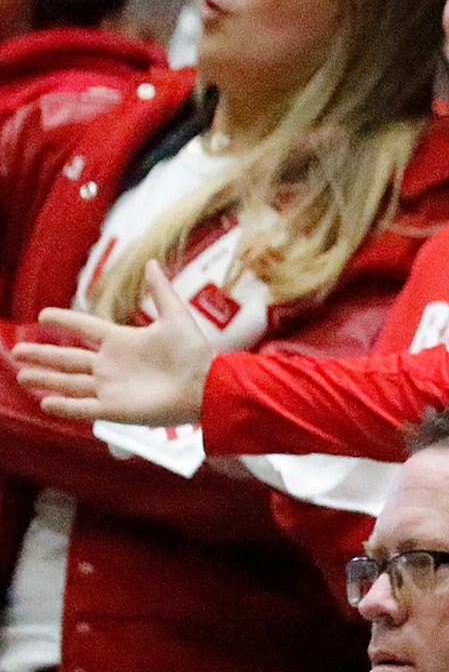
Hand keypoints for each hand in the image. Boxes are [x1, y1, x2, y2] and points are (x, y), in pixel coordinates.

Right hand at [14, 265, 216, 424]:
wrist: (207, 384)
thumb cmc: (193, 352)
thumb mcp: (175, 315)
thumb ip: (160, 290)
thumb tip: (151, 262)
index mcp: (122, 341)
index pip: (85, 329)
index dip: (66, 321)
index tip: (43, 314)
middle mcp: (111, 365)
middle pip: (68, 359)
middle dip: (43, 355)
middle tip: (17, 351)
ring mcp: (111, 388)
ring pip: (69, 383)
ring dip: (46, 379)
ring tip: (21, 375)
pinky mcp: (115, 409)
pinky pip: (84, 408)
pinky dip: (65, 406)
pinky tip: (45, 402)